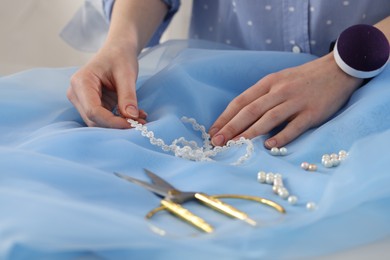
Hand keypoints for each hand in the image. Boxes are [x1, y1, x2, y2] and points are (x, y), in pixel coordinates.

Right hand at [67, 43, 146, 127]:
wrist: (117, 50)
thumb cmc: (120, 56)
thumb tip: (131, 117)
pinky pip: (105, 119)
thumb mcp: (126, 74)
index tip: (133, 124)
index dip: (113, 122)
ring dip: (120, 124)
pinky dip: (120, 120)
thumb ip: (127, 96)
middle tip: (141, 123)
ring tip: (141, 118)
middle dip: (117, 125)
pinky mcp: (92, 105)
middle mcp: (77, 94)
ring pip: (99, 123)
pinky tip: (135, 115)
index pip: (93, 111)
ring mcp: (82, 101)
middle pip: (94, 120)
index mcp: (81, 83)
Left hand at [209, 53, 362, 148]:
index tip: (212, 131)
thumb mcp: (279, 80)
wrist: (337, 69)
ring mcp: (296, 101)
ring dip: (250, 132)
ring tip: (235, 145)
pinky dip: (281, 136)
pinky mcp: (312, 112)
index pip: (241, 101)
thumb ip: (262, 96)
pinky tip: (269, 146)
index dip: (225, 117)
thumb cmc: (303, 78)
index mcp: (268, 83)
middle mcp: (279, 91)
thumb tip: (240, 117)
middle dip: (231, 127)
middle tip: (217, 142)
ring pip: (269, 118)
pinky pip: (295, 126)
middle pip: (251, 110)